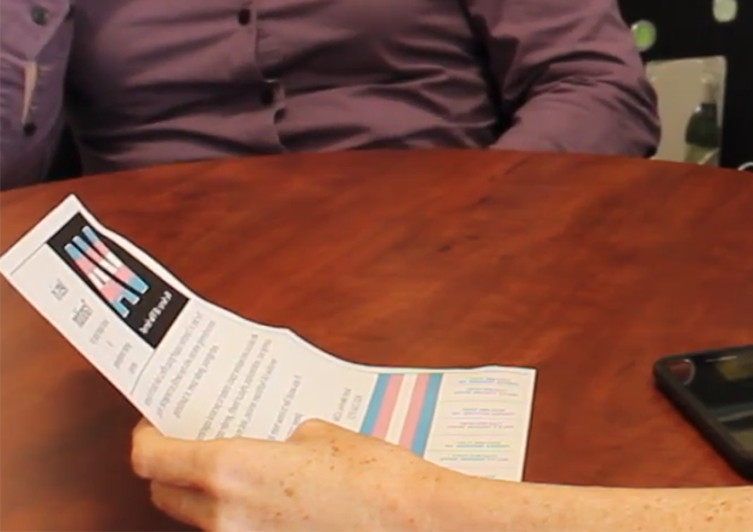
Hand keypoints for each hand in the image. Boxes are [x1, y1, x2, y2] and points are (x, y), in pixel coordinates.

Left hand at [131, 418, 447, 531]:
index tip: (153, 423)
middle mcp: (225, 516)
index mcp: (231, 471)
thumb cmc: (372, 474)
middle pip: (165, 494)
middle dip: (170, 468)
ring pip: (199, 519)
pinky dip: (240, 516)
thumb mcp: (321, 434)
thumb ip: (280, 440)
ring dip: (206, 495)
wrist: (411, 523)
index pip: (153, 459)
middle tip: (192, 442)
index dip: (146, 437)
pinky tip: (272, 498)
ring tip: (239, 469)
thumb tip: (277, 447)